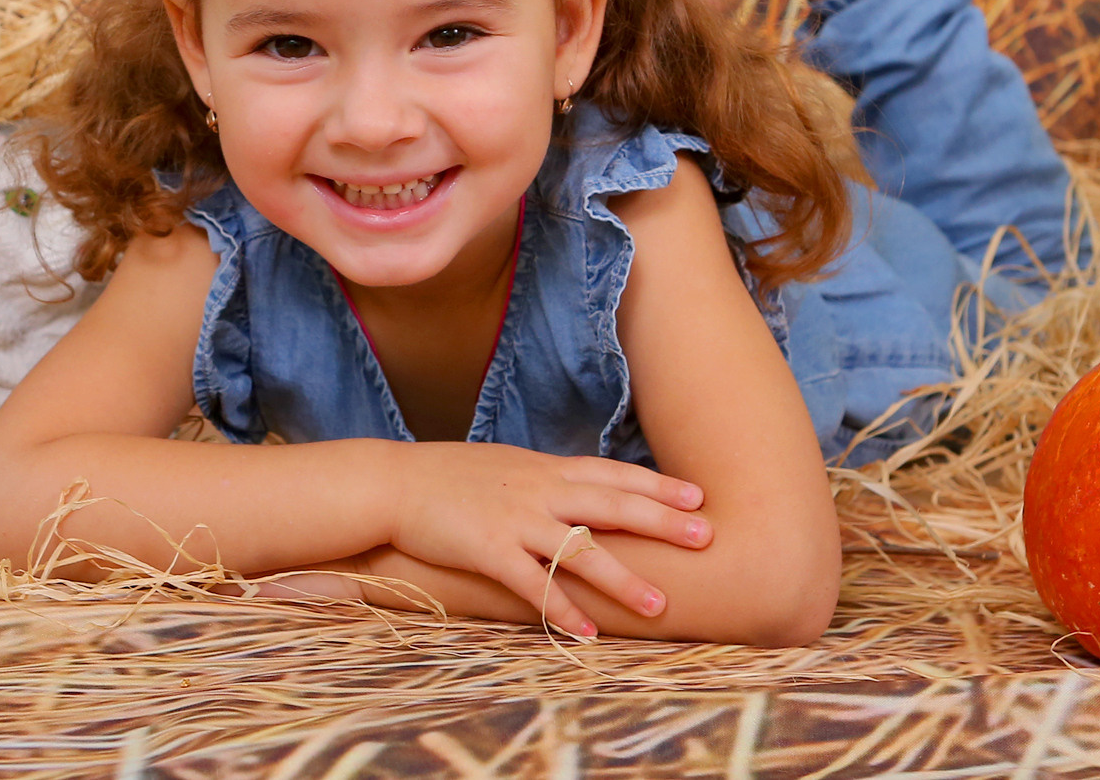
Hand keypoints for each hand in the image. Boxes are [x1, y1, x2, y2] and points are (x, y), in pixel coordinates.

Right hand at [383, 443, 712, 636]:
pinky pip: (532, 583)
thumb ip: (548, 480)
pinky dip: (561, 608)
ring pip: (580, 549)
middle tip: (706, 535)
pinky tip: (587, 632)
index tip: (697, 495)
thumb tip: (585, 492)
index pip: (612, 474)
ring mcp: (514, 519)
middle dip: (662, 521)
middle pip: (611, 504)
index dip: (656, 484)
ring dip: (622, 579)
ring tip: (658, 605)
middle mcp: (538, 490)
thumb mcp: (508, 467)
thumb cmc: (451, 477)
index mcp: (545, 469)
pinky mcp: (487, 548)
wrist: (393, 482)